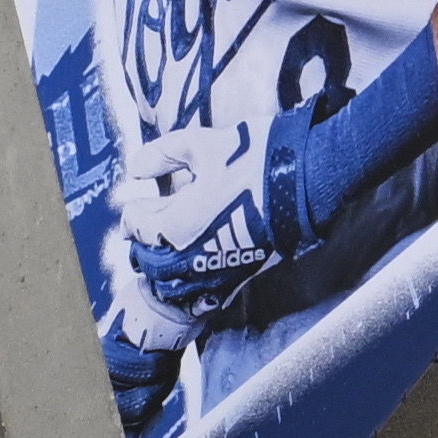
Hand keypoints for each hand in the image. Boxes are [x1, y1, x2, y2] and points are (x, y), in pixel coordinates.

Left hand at [113, 104, 290, 343]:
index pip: (137, 226)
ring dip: (165, 266)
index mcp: (175, 223)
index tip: (138, 200)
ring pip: (175, 282)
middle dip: (144, 243)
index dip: (134, 210)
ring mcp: (216, 269)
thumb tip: (136, 169)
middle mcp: (190, 255)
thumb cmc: (252, 160)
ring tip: (169, 247)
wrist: (304, 180)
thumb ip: (161, 156)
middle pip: (150, 261)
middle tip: (147, 224)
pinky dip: (192, 282)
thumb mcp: (199, 145)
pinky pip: (204, 292)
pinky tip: (195, 265)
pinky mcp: (240, 275)